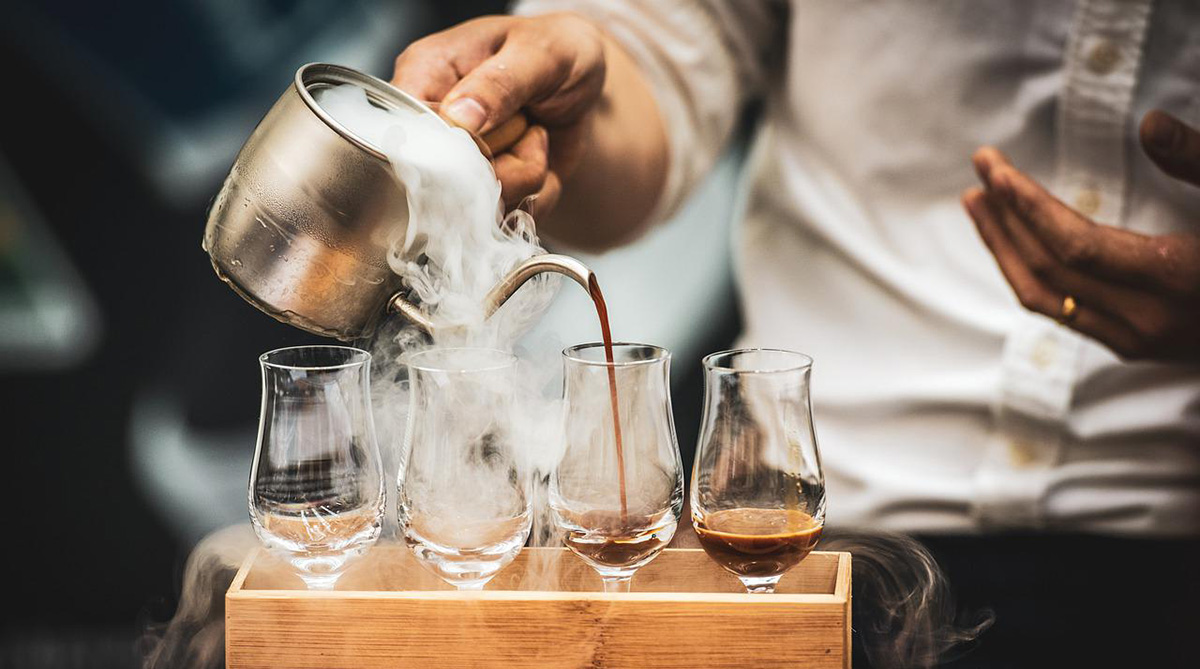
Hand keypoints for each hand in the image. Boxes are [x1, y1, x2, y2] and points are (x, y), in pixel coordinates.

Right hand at [391, 14, 606, 217]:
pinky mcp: (486, 194)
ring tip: (537, 137)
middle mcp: (433, 125)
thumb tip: (458, 117)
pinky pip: (505, 219)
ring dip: (524, 180)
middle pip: (441, 179)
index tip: (487, 137)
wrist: (587, 82)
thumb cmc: (556, 50)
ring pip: (476, 206)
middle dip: (500, 166)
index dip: (446, 146)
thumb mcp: (540, 52)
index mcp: (426, 74)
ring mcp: (457, 164)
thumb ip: (499, 81)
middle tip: (532, 130)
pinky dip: (536, 197)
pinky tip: (541, 160)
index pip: (406, 129)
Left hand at [962, 110, 1199, 361]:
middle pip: (1047, 273)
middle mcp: (1147, 321)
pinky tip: (1017, 243)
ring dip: (1004, 250)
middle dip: (1004, 220)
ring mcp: (1136, 341)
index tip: (995, 169)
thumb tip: (1148, 124)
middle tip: (979, 171)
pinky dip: (1030, 273)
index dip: (1027, 207)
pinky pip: (1061, 312)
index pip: (1074, 246)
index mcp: (1176, 281)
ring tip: (979, 204)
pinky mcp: (1133, 347)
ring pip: (1045, 299)